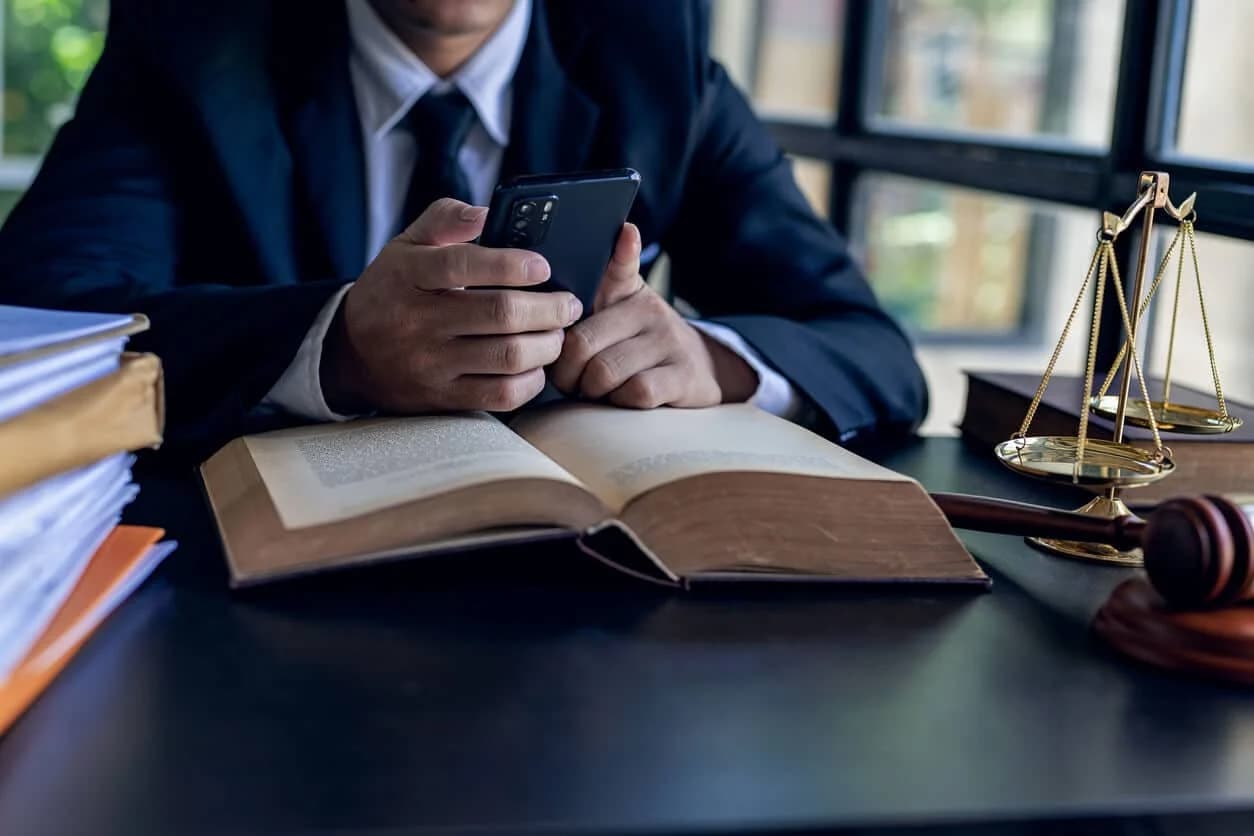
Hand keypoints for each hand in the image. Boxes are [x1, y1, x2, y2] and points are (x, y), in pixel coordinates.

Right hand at [321, 198, 582, 413]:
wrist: (351, 354)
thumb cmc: (393, 290)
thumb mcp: (406, 245)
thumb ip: (446, 219)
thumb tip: (488, 213)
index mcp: (409, 274)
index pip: (463, 265)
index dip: (511, 264)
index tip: (543, 267)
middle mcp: (417, 320)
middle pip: (500, 314)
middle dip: (549, 308)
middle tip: (568, 304)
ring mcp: (430, 363)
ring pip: (508, 356)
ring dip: (547, 344)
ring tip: (557, 333)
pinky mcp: (441, 398)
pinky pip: (500, 395)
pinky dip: (531, 381)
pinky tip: (536, 366)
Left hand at [550, 223, 757, 407]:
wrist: (702, 368)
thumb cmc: (642, 341)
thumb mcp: (622, 306)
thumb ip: (601, 281)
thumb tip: (613, 237)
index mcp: (626, 291)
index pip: (616, 267)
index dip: (613, 259)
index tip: (616, 244)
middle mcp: (649, 310)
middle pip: (583, 343)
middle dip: (566, 371)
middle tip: (570, 379)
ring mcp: (668, 343)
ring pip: (606, 372)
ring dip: (590, 391)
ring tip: (593, 390)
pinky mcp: (683, 376)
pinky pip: (638, 392)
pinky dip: (620, 402)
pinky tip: (621, 399)